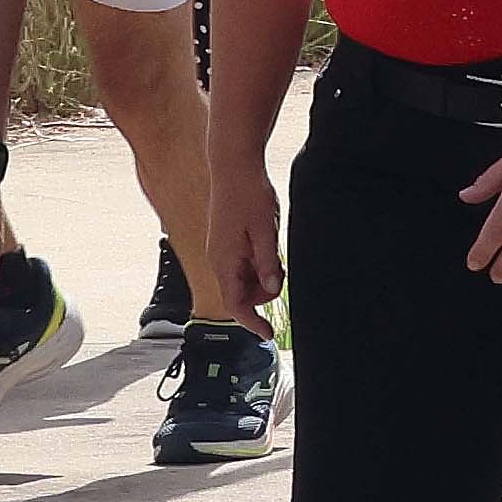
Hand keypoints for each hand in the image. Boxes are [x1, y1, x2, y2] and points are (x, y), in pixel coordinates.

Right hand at [197, 148, 285, 327]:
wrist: (233, 167)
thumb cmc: (249, 195)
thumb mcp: (265, 230)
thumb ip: (268, 261)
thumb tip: (273, 289)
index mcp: (225, 261)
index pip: (235, 304)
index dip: (252, 322)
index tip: (269, 334)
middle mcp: (218, 259)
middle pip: (240, 294)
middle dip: (263, 294)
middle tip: (282, 274)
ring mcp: (221, 250)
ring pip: (242, 279)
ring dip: (262, 278)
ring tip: (277, 256)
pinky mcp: (226, 242)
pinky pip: (242, 264)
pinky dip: (258, 265)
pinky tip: (269, 248)